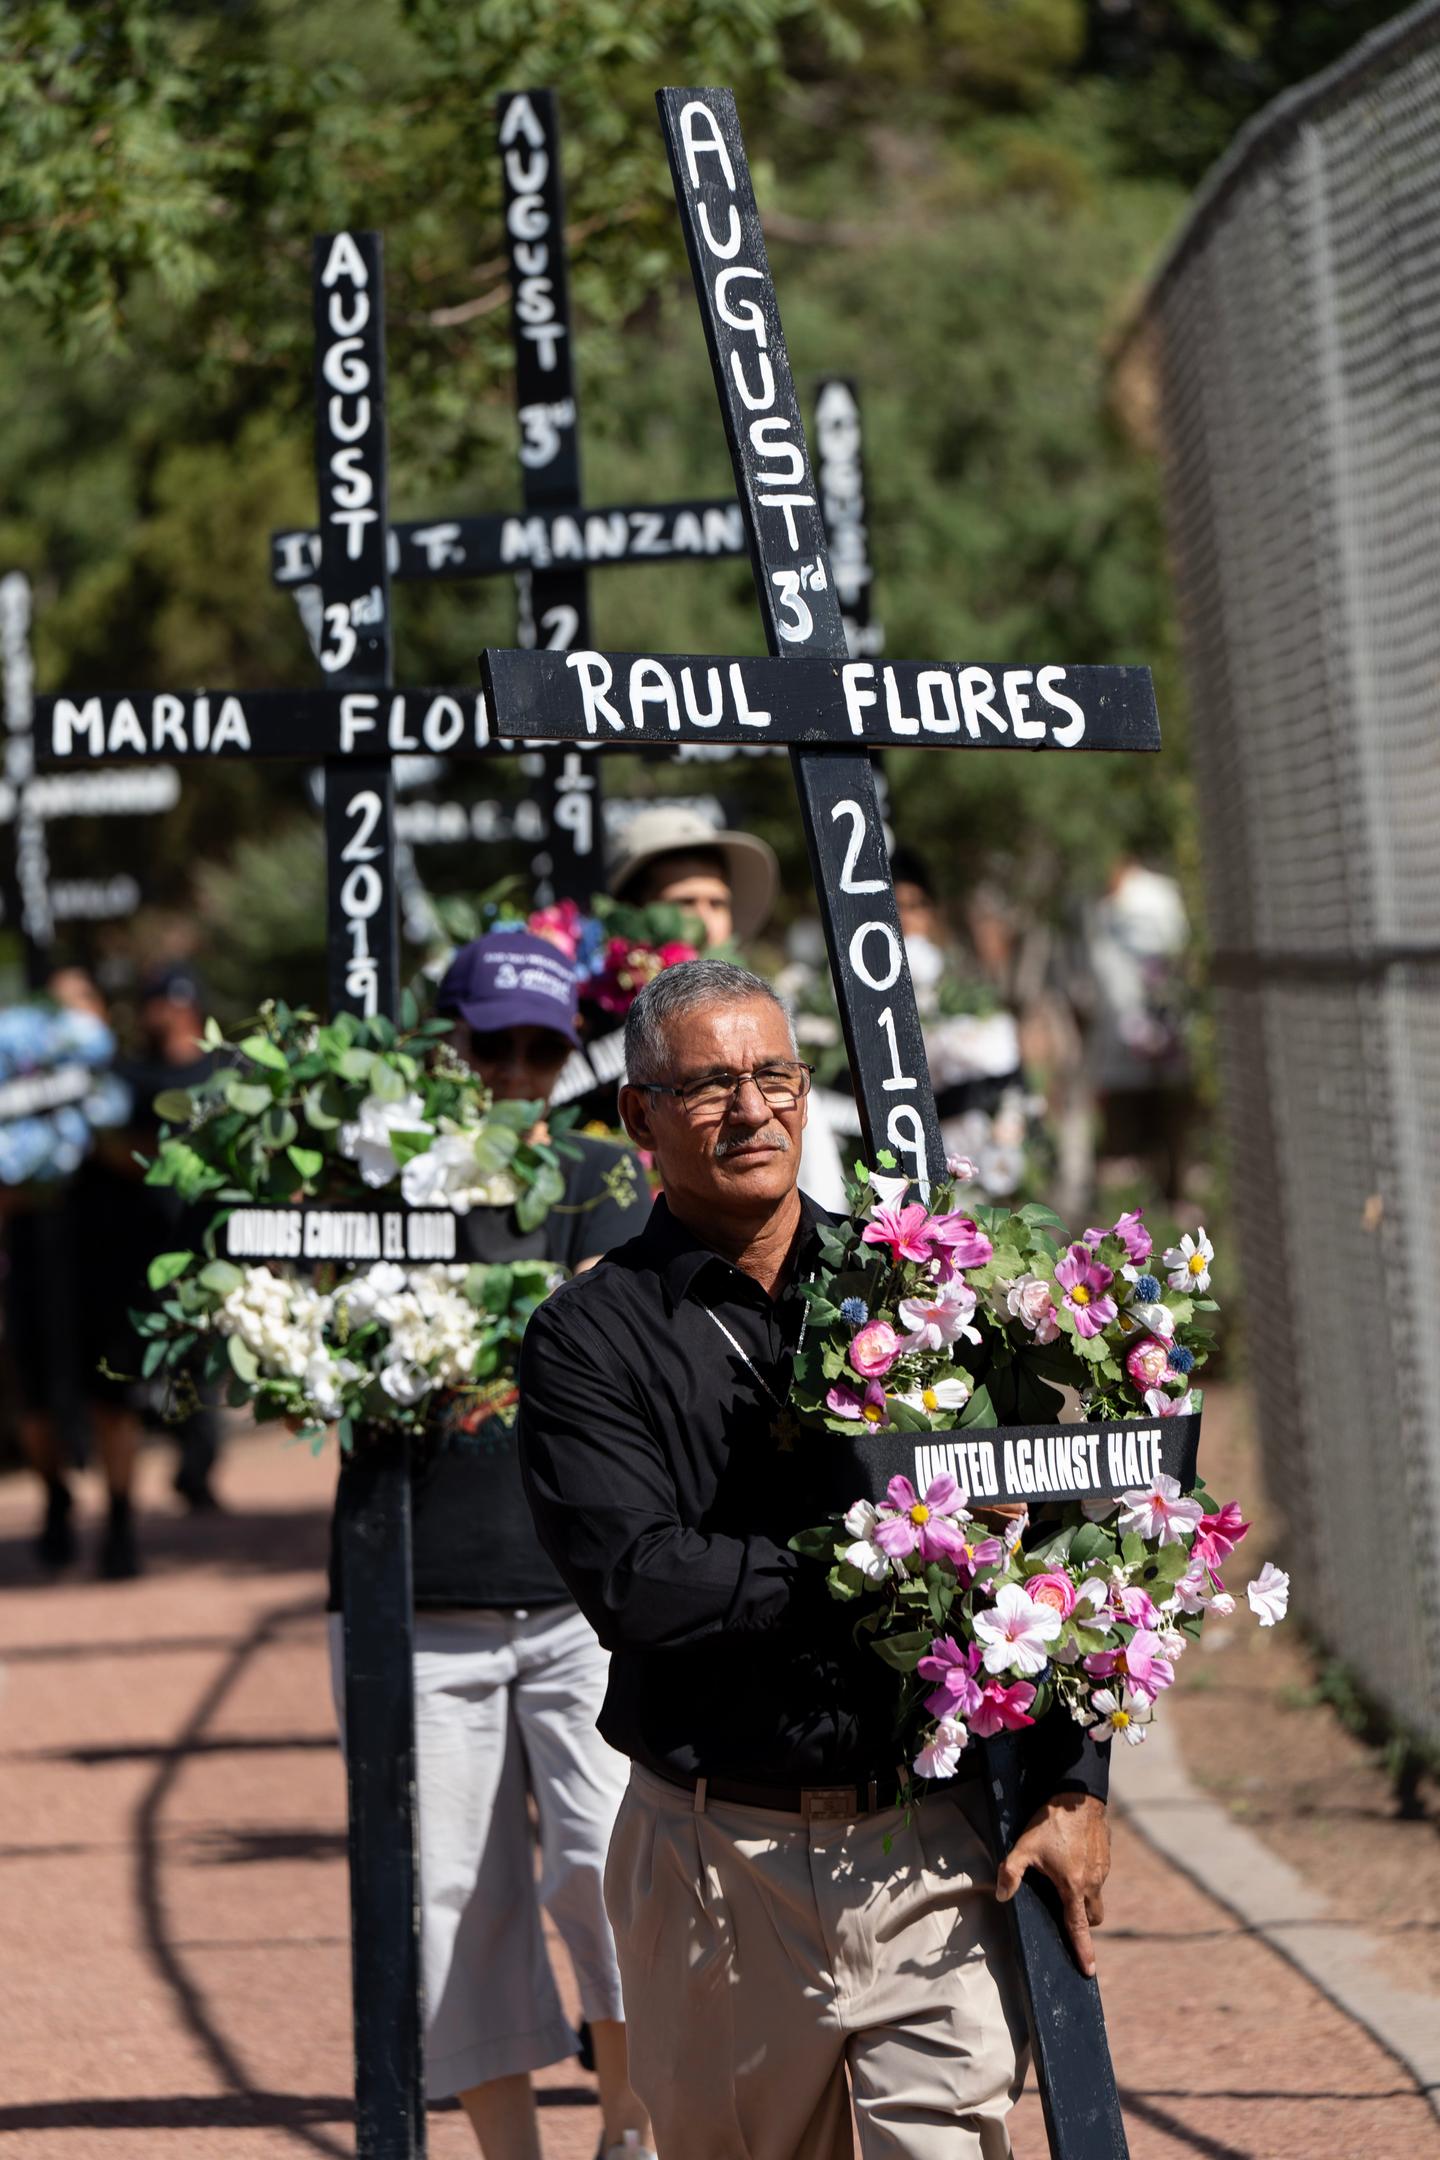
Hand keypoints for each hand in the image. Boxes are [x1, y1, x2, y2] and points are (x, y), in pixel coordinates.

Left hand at [995, 1791, 1109, 1976]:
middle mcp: (1092, 1883)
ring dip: (1083, 1897)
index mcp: (1073, 1887)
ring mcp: (1102, 1870)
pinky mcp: (1106, 1858)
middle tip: (1065, 1913)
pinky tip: (1071, 1859)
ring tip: (1063, 1879)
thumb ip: (1010, 1872)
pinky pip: (1098, 1877)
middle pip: (1092, 1917)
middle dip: (1081, 1922)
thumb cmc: (1050, 1821)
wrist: (1078, 1794)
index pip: (1078, 1928)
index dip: (1083, 1951)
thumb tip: (1000, 1895)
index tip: (1088, 1971)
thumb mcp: (1024, 1846)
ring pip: (1096, 1896)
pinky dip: (1087, 1878)